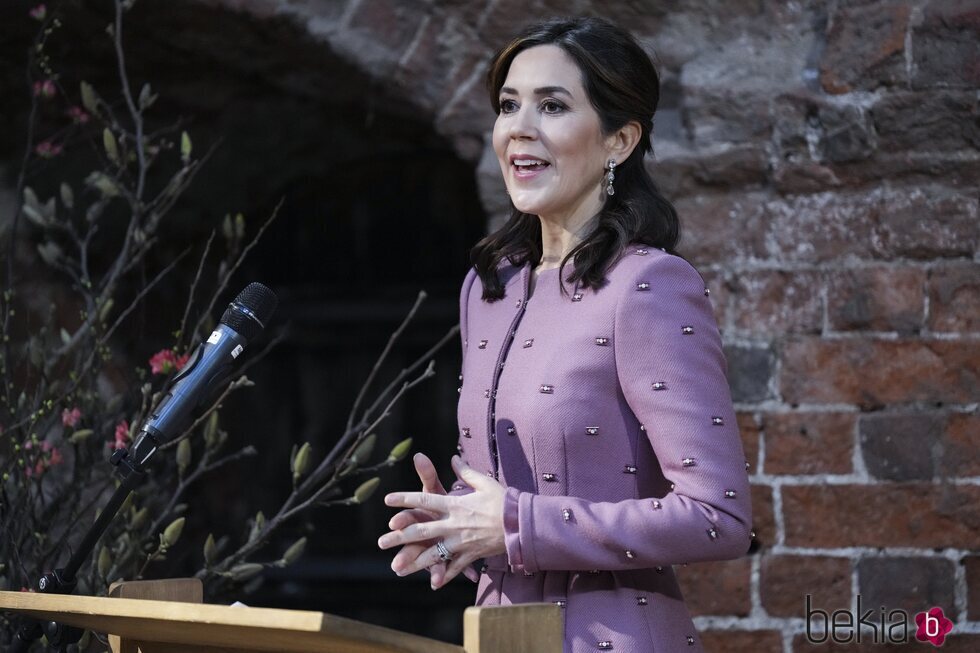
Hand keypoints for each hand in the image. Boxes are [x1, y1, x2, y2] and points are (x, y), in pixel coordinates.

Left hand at [378, 455, 504, 588]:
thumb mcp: (484, 482)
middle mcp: (454, 525)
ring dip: (414, 561)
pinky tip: (434, 584)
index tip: (387, 499)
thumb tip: (454, 458)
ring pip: (433, 554)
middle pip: (421, 531)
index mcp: (455, 505)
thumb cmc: (503, 500)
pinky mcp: (471, 555)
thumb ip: (466, 472)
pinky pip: (455, 567)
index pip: (424, 501)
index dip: (405, 499)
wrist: (521, 523)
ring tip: (397, 567)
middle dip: (399, 537)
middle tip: (381, 542)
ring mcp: (461, 542)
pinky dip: (445, 575)